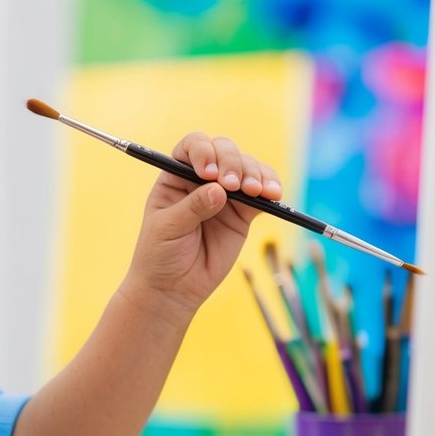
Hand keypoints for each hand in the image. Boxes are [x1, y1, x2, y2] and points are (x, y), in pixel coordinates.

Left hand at [124, 133, 282, 320]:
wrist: (173, 288)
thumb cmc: (160, 255)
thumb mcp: (168, 228)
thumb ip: (192, 207)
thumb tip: (219, 191)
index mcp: (176, 175)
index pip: (193, 146)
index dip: (203, 151)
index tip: (208, 173)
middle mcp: (202, 179)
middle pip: (224, 151)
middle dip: (232, 162)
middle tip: (233, 185)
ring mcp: (225, 195)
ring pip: (246, 169)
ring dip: (255, 174)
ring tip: (256, 191)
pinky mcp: (243, 214)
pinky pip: (261, 195)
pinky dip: (270, 190)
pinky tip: (273, 194)